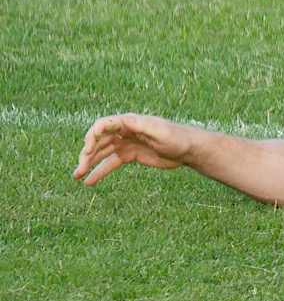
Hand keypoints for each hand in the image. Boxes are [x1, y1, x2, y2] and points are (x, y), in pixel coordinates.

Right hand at [74, 113, 190, 185]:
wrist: (189, 150)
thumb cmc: (177, 138)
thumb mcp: (160, 132)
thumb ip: (142, 126)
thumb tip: (124, 119)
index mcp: (130, 122)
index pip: (103, 125)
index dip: (92, 136)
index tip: (87, 151)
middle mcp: (125, 132)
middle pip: (98, 141)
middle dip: (86, 154)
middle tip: (79, 169)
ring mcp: (126, 144)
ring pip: (101, 153)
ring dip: (88, 163)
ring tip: (77, 176)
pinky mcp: (130, 155)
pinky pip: (111, 163)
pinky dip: (99, 171)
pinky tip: (89, 181)